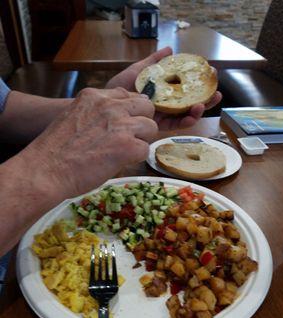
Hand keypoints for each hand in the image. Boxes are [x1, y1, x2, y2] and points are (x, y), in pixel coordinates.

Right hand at [23, 87, 157, 199]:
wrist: (46, 171)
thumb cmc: (56, 150)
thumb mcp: (74, 116)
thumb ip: (96, 112)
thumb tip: (117, 117)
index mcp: (94, 96)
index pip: (127, 95)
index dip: (129, 112)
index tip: (123, 124)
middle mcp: (110, 106)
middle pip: (146, 107)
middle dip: (140, 123)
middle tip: (128, 139)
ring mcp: (120, 125)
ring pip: (151, 127)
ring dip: (141, 140)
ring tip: (123, 152)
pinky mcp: (127, 146)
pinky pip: (145, 149)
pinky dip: (136, 158)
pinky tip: (120, 163)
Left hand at [106, 47, 221, 129]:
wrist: (106, 106)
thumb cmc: (118, 88)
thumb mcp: (137, 72)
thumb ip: (153, 63)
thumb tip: (170, 50)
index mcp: (163, 90)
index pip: (184, 87)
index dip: (197, 82)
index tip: (210, 74)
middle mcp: (165, 104)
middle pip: (189, 102)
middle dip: (204, 98)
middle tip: (216, 92)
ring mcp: (162, 116)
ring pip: (185, 115)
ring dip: (198, 111)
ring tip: (204, 104)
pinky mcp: (157, 127)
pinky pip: (175, 125)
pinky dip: (185, 121)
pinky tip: (192, 115)